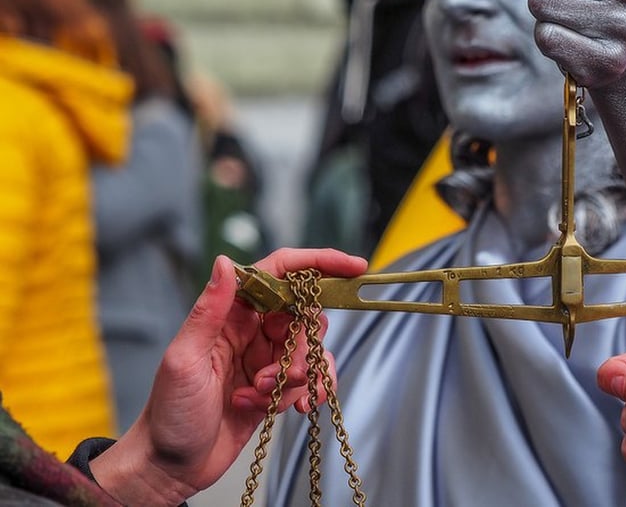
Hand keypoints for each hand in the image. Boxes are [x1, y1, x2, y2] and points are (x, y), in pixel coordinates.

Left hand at [90, 249, 367, 505]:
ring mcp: (266, 359)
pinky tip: (295, 406)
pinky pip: (312, 377)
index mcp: (229, 314)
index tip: (353, 267)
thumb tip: (225, 262)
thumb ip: (209, 310)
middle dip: (304, 344)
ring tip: (266, 396)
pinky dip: (311, 390)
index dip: (318, 263)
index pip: (279, 273)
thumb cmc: (169, 415)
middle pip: (305, 314)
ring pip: (311, 349)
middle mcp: (251, 331)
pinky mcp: (276, 387)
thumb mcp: (185, 359)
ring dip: (300, 374)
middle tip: (282, 374)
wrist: (172, 466)